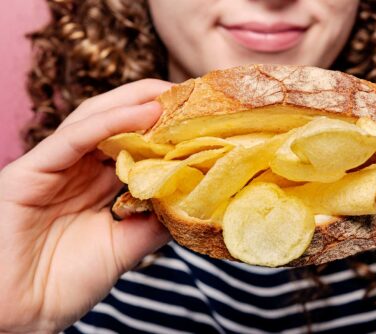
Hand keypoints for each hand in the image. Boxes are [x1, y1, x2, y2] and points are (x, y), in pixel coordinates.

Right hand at [0, 79, 171, 332]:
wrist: (19, 316)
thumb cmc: (64, 284)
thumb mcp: (124, 248)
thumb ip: (153, 222)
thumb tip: (189, 201)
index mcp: (95, 185)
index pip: (133, 144)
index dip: (164, 129)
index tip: (200, 118)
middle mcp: (75, 169)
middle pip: (116, 122)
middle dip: (152, 104)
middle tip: (190, 94)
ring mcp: (52, 167)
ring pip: (94, 119)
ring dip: (134, 103)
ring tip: (171, 94)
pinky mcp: (29, 172)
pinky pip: (72, 138)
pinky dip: (109, 122)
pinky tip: (143, 112)